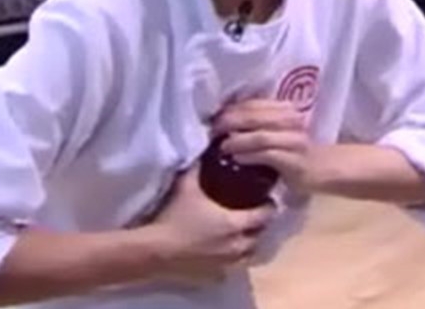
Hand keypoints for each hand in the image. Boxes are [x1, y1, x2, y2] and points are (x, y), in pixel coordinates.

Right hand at [150, 168, 275, 284]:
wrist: (156, 250)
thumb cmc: (174, 217)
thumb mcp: (187, 185)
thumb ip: (199, 166)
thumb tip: (206, 149)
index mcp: (235, 223)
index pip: (265, 215)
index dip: (268, 206)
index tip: (266, 198)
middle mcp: (237, 245)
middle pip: (260, 235)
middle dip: (260, 225)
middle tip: (254, 213)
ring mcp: (227, 263)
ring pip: (249, 254)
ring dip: (249, 243)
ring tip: (242, 233)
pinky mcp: (215, 275)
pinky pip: (233, 268)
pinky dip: (234, 259)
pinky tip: (225, 251)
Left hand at [214, 99, 316, 195]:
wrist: (326, 168)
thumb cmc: (298, 150)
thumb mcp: (281, 131)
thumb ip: (261, 123)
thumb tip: (229, 122)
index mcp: (285, 110)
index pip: (254, 104)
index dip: (231, 109)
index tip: (214, 117)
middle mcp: (291, 121)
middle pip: (254, 116)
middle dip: (230, 123)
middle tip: (214, 132)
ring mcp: (293, 141)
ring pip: (260, 135)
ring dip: (237, 140)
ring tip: (222, 147)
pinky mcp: (294, 161)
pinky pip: (267, 155)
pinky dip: (249, 156)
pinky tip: (237, 159)